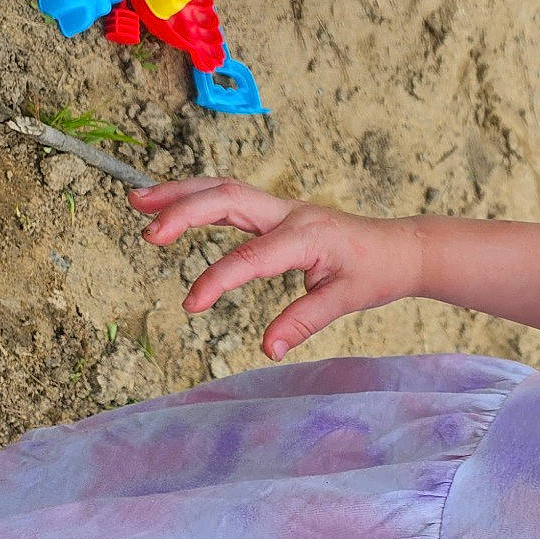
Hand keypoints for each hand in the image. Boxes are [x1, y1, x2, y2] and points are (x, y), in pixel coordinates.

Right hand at [128, 177, 423, 359]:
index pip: (251, 257)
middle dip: (185, 211)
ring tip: (137, 201)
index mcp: (307, 235)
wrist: (402, 249)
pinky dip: (197, 197)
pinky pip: (230, 197)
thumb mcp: (348, 299)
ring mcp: (282, 208)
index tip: (191, 305)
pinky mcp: (276, 212)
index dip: (218, 279)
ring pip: (223, 189)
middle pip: (228, 197)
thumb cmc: (377, 273)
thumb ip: (305, 320)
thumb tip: (269, 349)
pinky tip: (169, 205)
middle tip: (147, 233)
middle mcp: (289, 213)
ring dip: (180, 193)